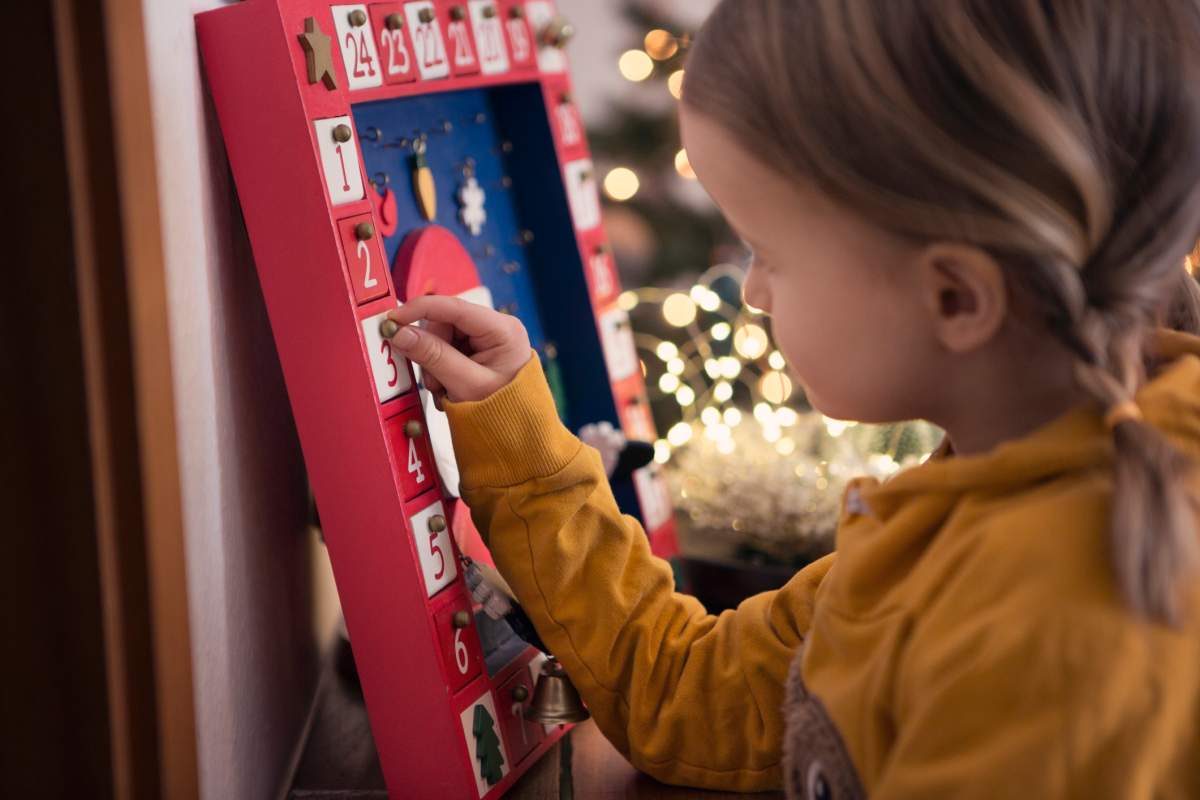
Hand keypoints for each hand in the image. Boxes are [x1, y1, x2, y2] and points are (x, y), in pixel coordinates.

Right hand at [385, 296, 531, 402]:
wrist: (516, 434)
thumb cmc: (502, 412)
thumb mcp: (465, 385)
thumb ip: (433, 356)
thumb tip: (400, 333)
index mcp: (503, 330)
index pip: (454, 307)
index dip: (420, 309)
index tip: (393, 320)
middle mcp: (496, 327)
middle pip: (444, 324)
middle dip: (431, 352)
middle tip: (435, 382)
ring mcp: (487, 339)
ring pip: (441, 338)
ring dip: (434, 365)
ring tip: (446, 390)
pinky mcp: (478, 350)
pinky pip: (446, 350)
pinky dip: (440, 370)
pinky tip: (449, 388)